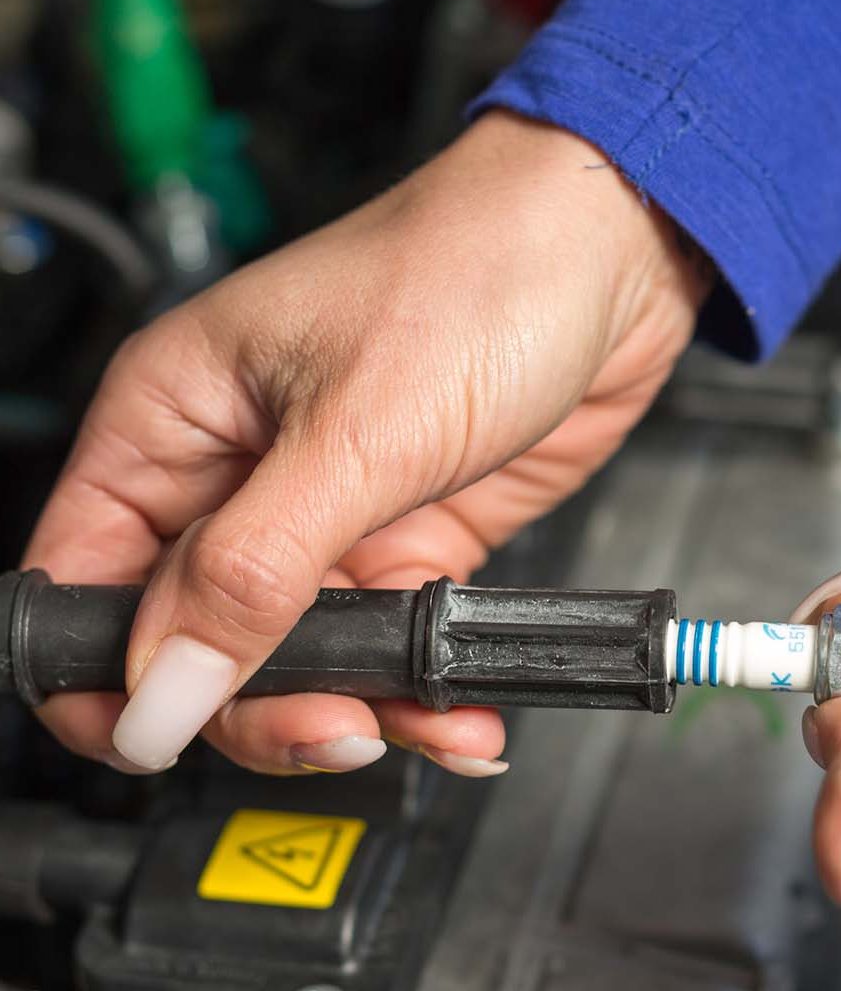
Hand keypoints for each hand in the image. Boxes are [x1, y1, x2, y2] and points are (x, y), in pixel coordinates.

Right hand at [24, 113, 703, 775]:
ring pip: (301, 660)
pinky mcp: (410, 541)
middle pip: (195, 645)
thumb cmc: (475, 273)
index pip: (81, 583)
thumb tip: (161, 687)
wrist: (608, 256)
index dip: (106, 677)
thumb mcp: (353, 432)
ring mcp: (327, 518)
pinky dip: (423, 689)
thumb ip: (251, 571)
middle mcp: (238, 478)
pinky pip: (391, 644)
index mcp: (172, 424)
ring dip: (358, 708)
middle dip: (259, 706)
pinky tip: (461, 712)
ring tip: (421, 719)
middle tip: (335, 725)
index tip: (168, 734)